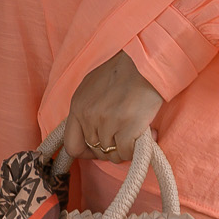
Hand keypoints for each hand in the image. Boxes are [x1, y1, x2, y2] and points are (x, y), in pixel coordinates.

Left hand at [61, 50, 164, 164]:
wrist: (144, 63)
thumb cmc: (123, 72)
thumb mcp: (93, 86)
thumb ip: (87, 109)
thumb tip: (91, 135)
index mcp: (78, 106)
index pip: (72, 145)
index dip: (86, 152)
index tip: (100, 149)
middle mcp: (89, 116)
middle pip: (96, 152)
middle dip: (111, 148)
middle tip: (124, 135)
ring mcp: (107, 123)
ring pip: (112, 155)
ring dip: (125, 149)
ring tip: (135, 132)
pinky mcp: (126, 128)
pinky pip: (126, 153)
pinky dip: (135, 149)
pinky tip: (147, 135)